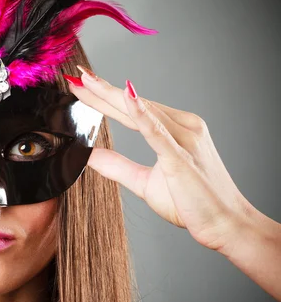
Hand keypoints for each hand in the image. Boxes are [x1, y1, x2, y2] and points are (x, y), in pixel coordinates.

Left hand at [65, 66, 253, 252]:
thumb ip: (117, 166)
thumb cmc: (192, 204)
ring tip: (87, 82)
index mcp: (176, 130)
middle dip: (101, 90)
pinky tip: (126, 97)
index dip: (105, 98)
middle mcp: (183, 127)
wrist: (226, 224)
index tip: (81, 86)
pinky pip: (157, 132)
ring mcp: (184, 139)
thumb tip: (88, 155)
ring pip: (141, 111)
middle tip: (76, 76)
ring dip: (112, 95)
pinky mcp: (181, 156)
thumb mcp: (144, 182)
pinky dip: (141, 113)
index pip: (131, 110)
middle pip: (133, 104)